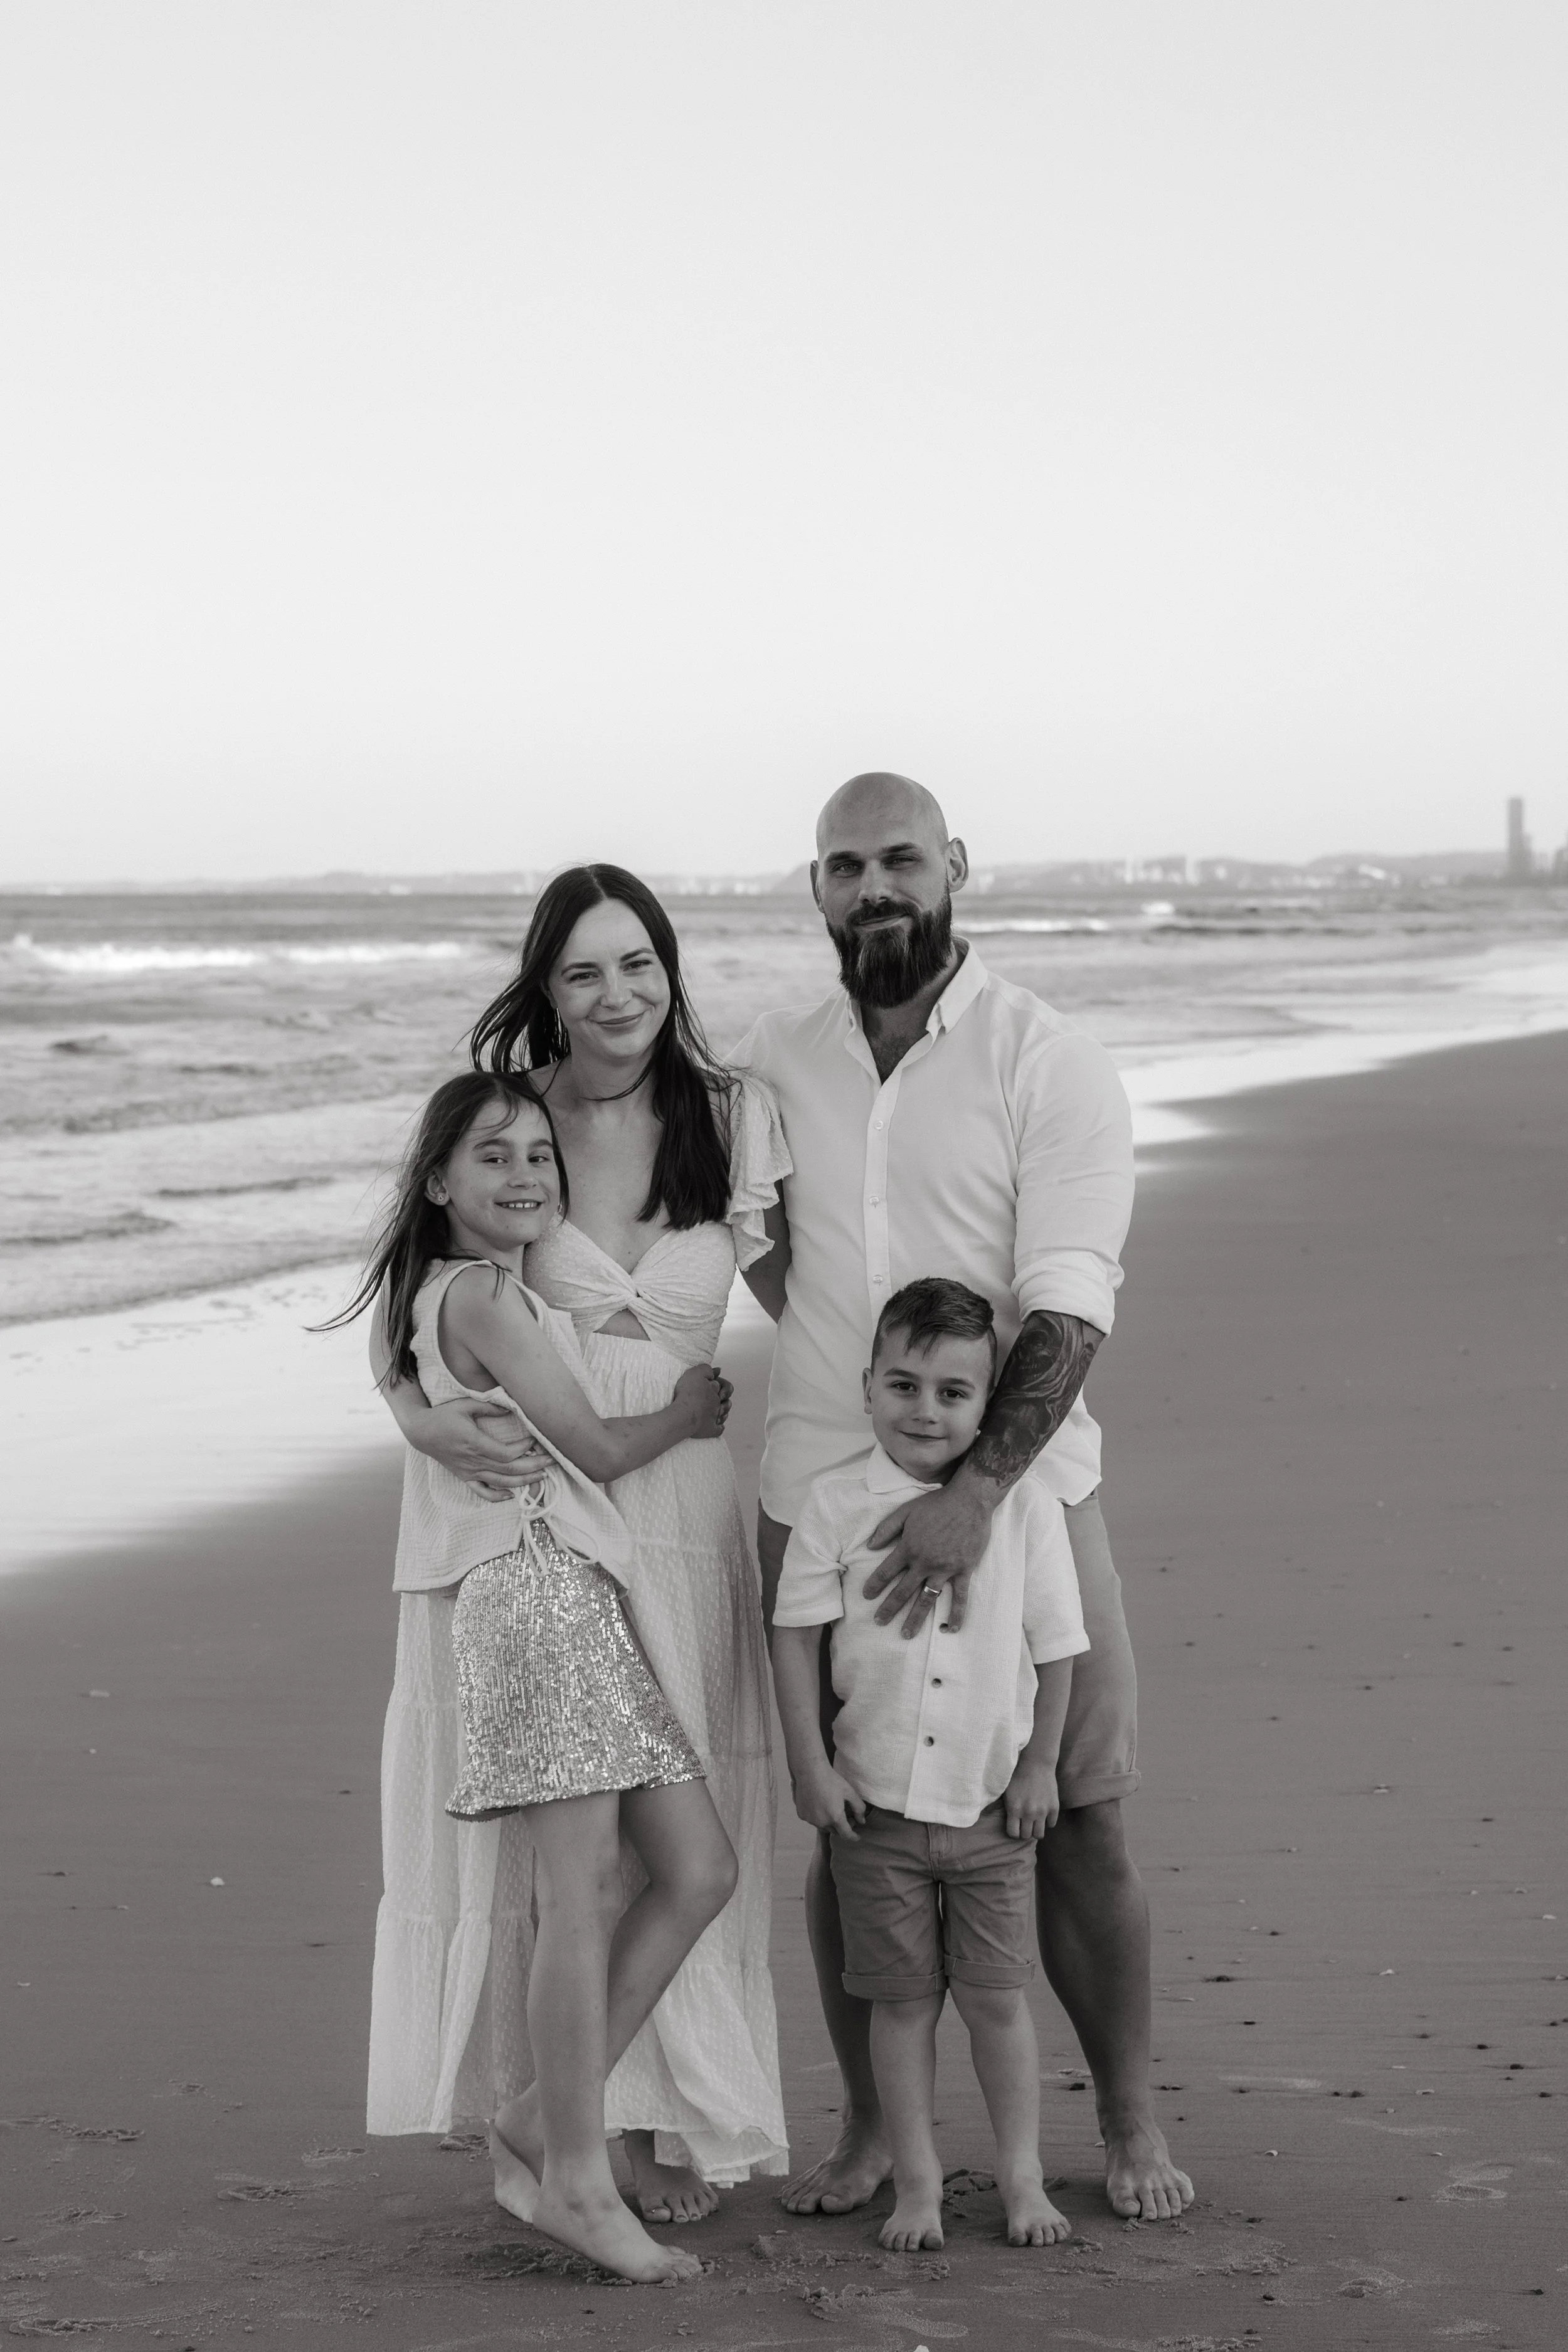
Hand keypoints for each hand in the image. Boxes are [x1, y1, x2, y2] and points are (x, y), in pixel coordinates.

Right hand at [421, 1397, 552, 1497]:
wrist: (422, 1432)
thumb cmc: (444, 1416)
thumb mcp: (465, 1405)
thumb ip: (489, 1407)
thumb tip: (511, 1409)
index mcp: (475, 1443)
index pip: (506, 1454)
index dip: (523, 1450)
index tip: (535, 1440)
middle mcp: (474, 1461)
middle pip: (509, 1471)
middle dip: (533, 1467)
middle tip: (552, 1461)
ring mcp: (470, 1472)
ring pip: (500, 1484)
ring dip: (523, 1482)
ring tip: (542, 1477)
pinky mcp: (465, 1477)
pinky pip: (482, 1492)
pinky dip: (497, 1497)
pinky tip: (512, 1495)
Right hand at [674, 1363, 732, 1440]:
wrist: (683, 1414)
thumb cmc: (687, 1394)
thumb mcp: (695, 1373)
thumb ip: (706, 1369)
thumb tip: (718, 1370)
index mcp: (714, 1390)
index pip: (721, 1386)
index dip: (717, 1385)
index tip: (711, 1385)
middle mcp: (717, 1404)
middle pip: (724, 1400)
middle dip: (722, 1399)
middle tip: (717, 1398)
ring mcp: (715, 1417)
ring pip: (723, 1414)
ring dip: (722, 1412)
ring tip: (716, 1410)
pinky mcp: (711, 1430)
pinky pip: (719, 1429)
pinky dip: (719, 1427)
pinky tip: (716, 1425)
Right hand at [791, 1756, 866, 1838]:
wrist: (809, 1771)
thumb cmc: (831, 1780)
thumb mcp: (849, 1792)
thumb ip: (858, 1808)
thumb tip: (862, 1821)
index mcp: (835, 1817)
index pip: (846, 1835)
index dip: (853, 1837)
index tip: (857, 1837)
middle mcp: (822, 1822)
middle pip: (835, 1831)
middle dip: (842, 1827)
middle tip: (847, 1816)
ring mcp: (810, 1819)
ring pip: (823, 1826)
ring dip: (829, 1822)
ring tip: (833, 1808)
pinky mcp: (802, 1815)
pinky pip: (813, 1820)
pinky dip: (818, 1817)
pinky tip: (820, 1804)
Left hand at [861, 1476, 993, 1637]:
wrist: (969, 1500)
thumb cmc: (937, 1504)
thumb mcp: (906, 1510)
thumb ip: (886, 1528)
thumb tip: (869, 1546)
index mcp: (909, 1548)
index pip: (886, 1571)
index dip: (875, 1585)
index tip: (866, 1597)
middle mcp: (924, 1562)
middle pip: (903, 1591)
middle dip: (889, 1608)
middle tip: (878, 1622)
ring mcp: (945, 1568)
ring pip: (927, 1599)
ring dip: (916, 1618)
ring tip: (906, 1634)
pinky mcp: (964, 1570)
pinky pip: (960, 1596)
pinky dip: (956, 1614)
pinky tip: (951, 1629)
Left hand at [1004, 1758, 1058, 1839]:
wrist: (1036, 1762)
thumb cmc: (1017, 1775)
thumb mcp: (1005, 1791)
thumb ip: (1005, 1808)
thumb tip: (994, 1818)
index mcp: (1014, 1809)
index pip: (1013, 1834)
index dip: (1014, 1832)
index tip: (1015, 1827)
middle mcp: (1028, 1813)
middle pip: (1026, 1835)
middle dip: (1024, 1831)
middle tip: (1025, 1823)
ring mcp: (1042, 1811)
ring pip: (1039, 1834)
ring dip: (1036, 1829)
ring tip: (1034, 1822)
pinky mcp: (1054, 1807)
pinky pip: (1051, 1824)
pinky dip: (1047, 1821)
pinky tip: (1043, 1813)